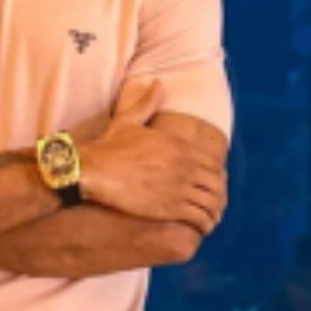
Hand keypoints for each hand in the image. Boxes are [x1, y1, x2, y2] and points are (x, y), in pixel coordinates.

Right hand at [79, 81, 228, 235]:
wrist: (92, 170)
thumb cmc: (109, 148)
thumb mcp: (129, 120)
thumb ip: (147, 103)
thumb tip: (157, 83)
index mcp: (180, 147)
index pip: (214, 164)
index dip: (218, 177)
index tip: (214, 185)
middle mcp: (185, 166)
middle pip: (217, 185)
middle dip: (219, 196)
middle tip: (215, 206)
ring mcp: (180, 187)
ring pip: (212, 203)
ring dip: (214, 213)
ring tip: (210, 220)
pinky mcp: (170, 207)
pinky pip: (199, 218)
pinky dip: (204, 225)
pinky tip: (201, 228)